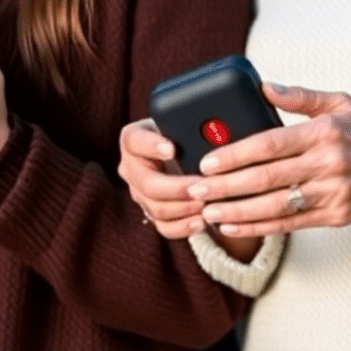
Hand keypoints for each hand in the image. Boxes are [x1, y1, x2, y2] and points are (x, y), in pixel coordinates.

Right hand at [117, 120, 266, 262]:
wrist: (181, 152)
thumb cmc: (186, 132)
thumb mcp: (185, 124)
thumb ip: (194, 124)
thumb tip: (220, 128)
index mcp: (133, 139)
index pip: (135, 140)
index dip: (151, 146)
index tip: (172, 149)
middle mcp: (130, 167)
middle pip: (147, 183)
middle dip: (175, 187)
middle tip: (198, 186)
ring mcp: (138, 192)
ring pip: (155, 208)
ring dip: (182, 208)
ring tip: (205, 205)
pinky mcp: (150, 212)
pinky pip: (163, 226)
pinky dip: (183, 227)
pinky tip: (201, 222)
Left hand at [186, 84, 350, 237]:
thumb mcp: (339, 102)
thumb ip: (299, 96)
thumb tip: (263, 86)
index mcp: (324, 133)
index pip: (271, 145)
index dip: (236, 154)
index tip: (209, 160)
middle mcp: (327, 165)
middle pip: (266, 178)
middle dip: (226, 185)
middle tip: (195, 187)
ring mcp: (331, 194)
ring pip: (275, 207)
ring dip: (237, 211)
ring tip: (207, 211)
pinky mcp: (333, 217)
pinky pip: (289, 224)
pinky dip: (259, 226)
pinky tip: (234, 224)